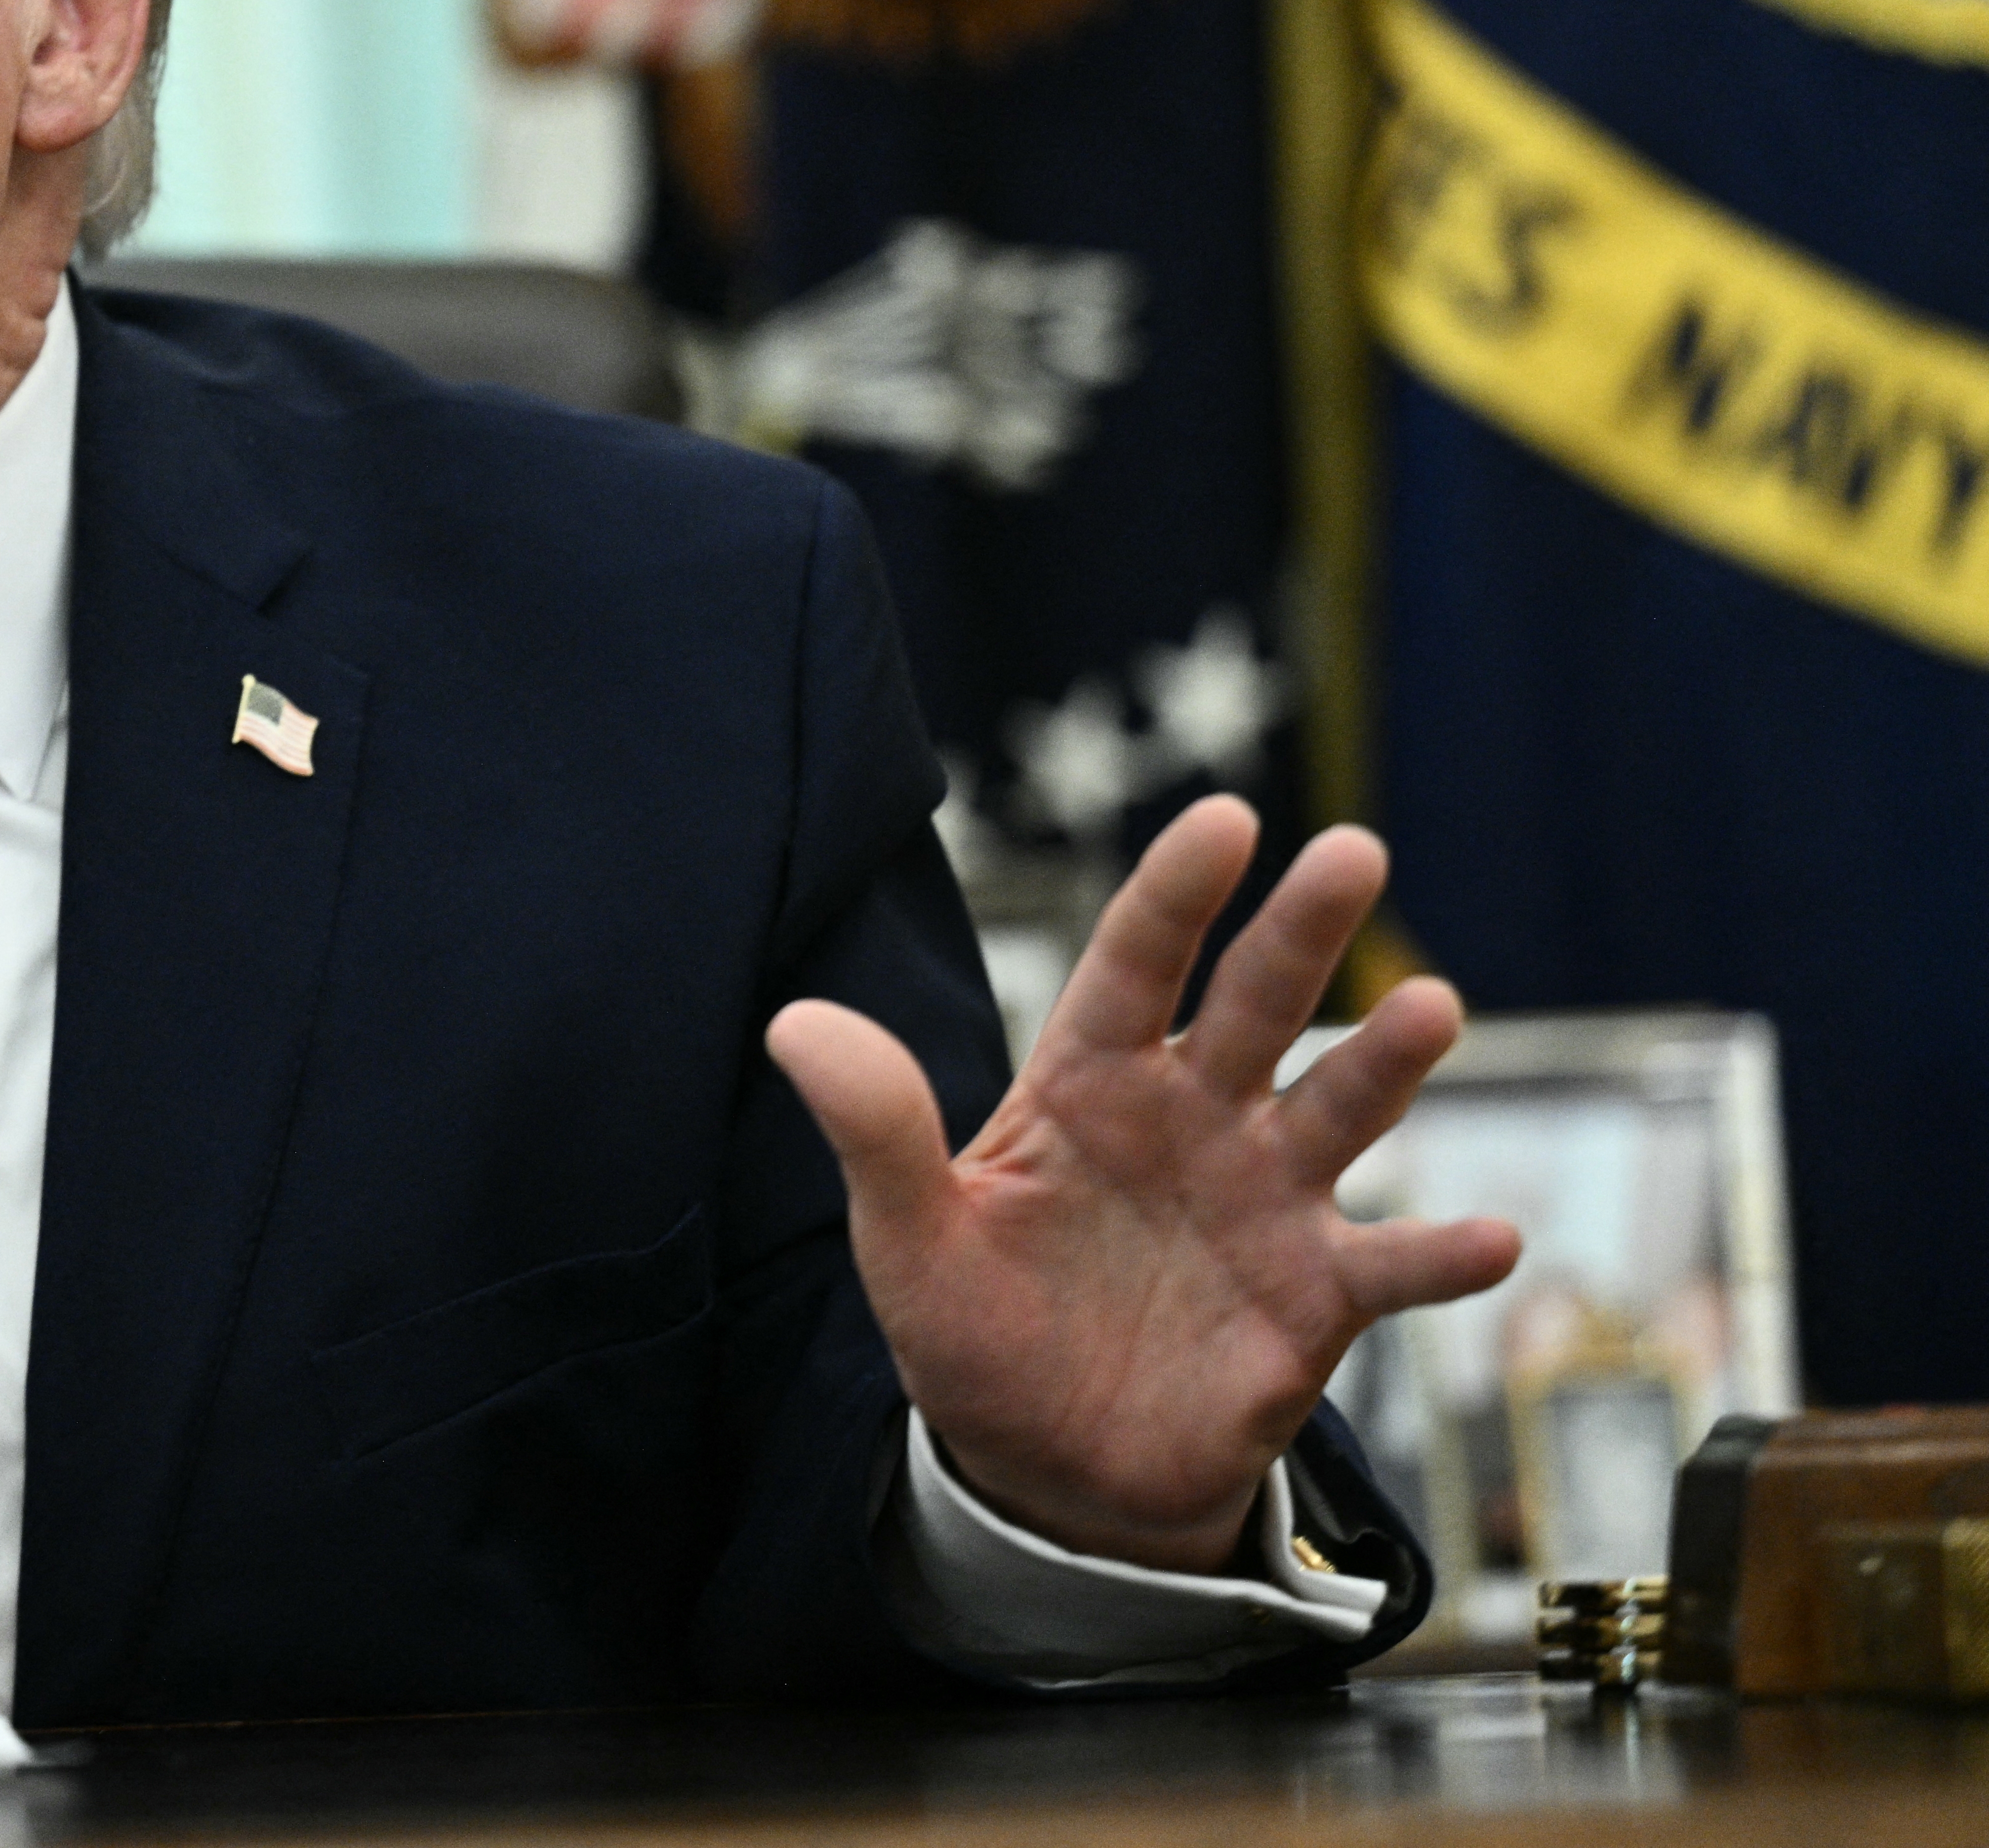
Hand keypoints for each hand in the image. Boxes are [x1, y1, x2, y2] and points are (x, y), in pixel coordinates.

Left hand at [766, 796, 1519, 1572]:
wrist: (1044, 1467)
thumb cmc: (973, 1330)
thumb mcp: (903, 1235)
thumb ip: (873, 1128)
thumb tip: (793, 1023)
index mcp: (1088, 1087)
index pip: (1129, 966)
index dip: (1172, 893)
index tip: (1223, 819)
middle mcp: (1191, 1121)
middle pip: (1252, 1005)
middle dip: (1301, 930)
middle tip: (1352, 849)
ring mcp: (1263, 1203)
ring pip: (1335, 1110)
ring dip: (1385, 1062)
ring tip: (1433, 1006)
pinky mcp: (1314, 1302)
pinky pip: (1390, 1268)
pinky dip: (1442, 1255)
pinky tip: (1493, 1238)